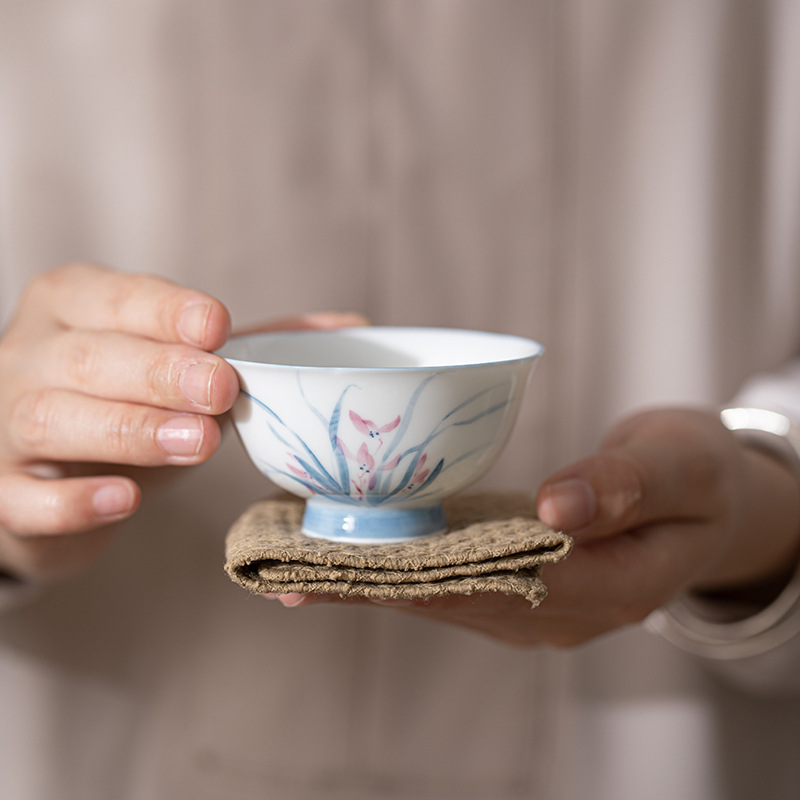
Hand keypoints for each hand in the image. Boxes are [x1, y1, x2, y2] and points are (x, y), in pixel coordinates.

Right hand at [0, 263, 238, 579]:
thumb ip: (257, 345)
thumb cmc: (124, 399)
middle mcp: (29, 354)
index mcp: (74, 305)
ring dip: (129, 428)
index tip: (216, 328)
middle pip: (87, 355)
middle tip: (219, 390)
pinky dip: (75, 501)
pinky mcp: (1, 492)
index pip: (113, 295)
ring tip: (195, 442)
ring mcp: (5, 424)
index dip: (164, 311)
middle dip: (158, 371)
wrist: (49, 471)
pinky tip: (124, 500)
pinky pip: (24, 497)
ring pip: (51, 417)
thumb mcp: (182, 362)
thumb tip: (351, 326)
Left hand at [274, 408, 799, 646]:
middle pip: (447, 599)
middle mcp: (556, 610)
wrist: (708, 496)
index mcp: (602, 590)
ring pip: (442, 594)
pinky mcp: (521, 579)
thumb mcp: (680, 469)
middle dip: (365, 583)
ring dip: (372, 576)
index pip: (488, 590)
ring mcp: (536, 602)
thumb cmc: (698, 476)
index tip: (335, 566)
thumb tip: (555, 509)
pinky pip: (452, 578)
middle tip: (283, 565)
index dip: (409, 579)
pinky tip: (355, 545)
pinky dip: (401, 562)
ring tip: (295, 558)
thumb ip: (625, 488)